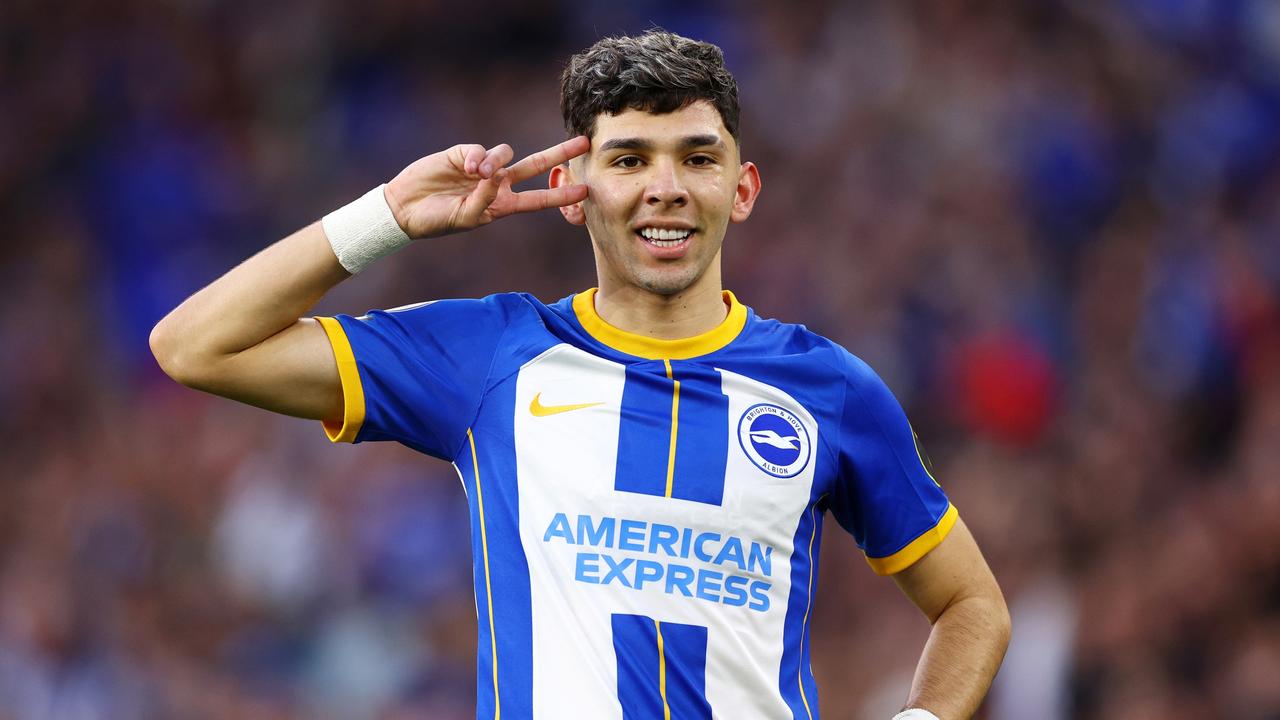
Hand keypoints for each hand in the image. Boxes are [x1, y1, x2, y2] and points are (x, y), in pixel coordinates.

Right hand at [384, 136, 589, 238]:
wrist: (406, 209)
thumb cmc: (438, 221)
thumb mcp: (467, 218)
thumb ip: (485, 199)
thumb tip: (496, 173)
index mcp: (503, 205)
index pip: (539, 199)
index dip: (561, 195)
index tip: (585, 190)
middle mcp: (497, 184)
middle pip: (535, 166)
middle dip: (559, 153)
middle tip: (583, 142)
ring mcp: (482, 167)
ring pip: (504, 153)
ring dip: (495, 162)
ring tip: (477, 174)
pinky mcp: (463, 153)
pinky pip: (479, 149)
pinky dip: (476, 157)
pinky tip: (466, 167)